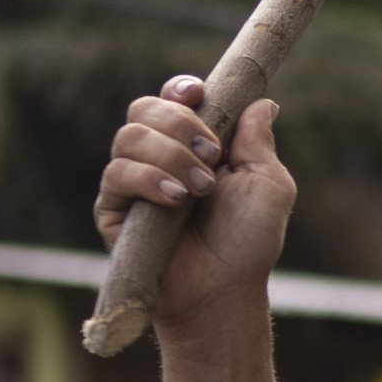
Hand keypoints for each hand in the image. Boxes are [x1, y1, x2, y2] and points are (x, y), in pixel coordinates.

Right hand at [90, 80, 294, 340]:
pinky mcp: (113, 210)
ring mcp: (133, 182)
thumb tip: (262, 101)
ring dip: (170, 155)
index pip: (173, 99)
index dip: (180, 90)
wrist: (224, 291)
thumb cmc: (249, 242)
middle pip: (144, 108)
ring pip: (128, 136)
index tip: (198, 95)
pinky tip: (174, 200)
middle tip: (210, 154)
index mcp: (194, 144)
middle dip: (179, 123)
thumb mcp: (268, 185)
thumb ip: (259, 141)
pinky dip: (147, 179)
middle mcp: (158, 157)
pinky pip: (116, 174)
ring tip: (200, 189)